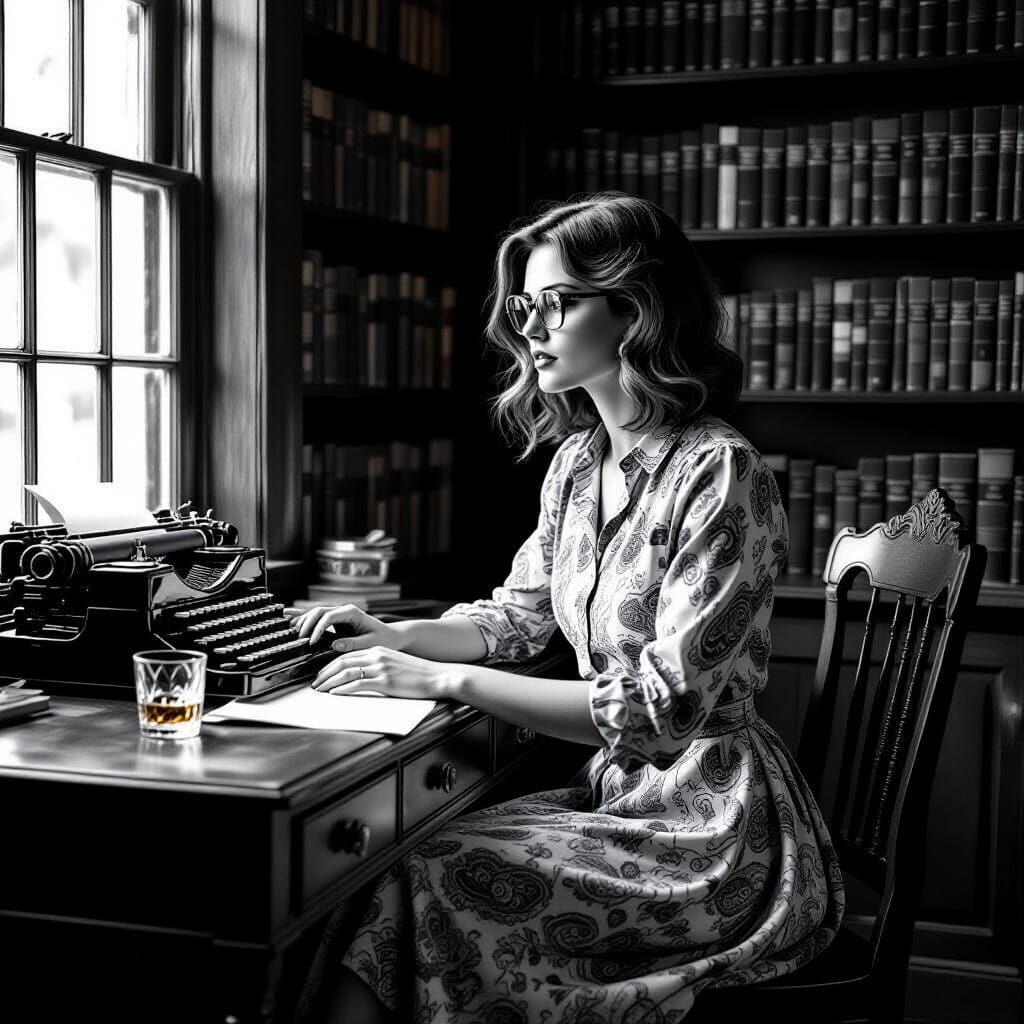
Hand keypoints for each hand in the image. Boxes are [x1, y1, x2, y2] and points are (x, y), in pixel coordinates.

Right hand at [292, 604, 402, 652]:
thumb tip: (334, 644)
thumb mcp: (371, 643)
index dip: (318, 628)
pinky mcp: (335, 621)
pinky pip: (317, 617)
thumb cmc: (383, 639)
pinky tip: (289, 618)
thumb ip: (353, 643)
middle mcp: (343, 610)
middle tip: (298, 638)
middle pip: (318, 611)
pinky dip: (303, 618)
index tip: (312, 642)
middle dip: (306, 624)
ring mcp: (338, 614)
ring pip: (315, 612)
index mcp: (352, 612)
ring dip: (302, 621)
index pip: (329, 616)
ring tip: (290, 631)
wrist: (390, 636)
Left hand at [310, 645, 457, 699]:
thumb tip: (361, 676)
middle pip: (342, 662)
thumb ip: (378, 665)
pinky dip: (343, 689)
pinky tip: (335, 693)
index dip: (330, 665)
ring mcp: (381, 668)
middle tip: (315, 684)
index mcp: (378, 650)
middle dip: (325, 673)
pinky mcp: (385, 682)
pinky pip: (358, 684)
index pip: (347, 655)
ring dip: (329, 682)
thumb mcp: (395, 663)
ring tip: (320, 690)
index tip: (322, 674)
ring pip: (346, 672)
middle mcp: (377, 656)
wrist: (437, 676)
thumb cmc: (418, 674)